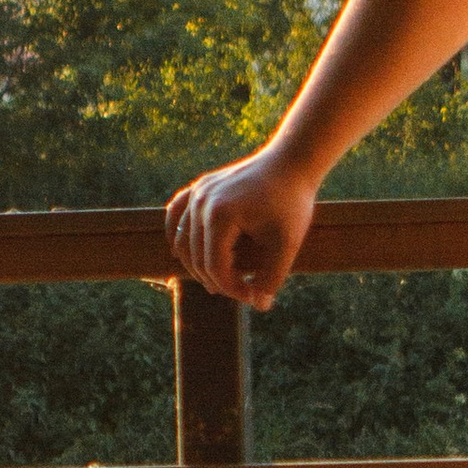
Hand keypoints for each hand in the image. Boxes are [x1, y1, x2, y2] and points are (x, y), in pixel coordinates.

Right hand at [164, 145, 316, 311]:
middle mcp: (201, 202)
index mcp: (220, 216)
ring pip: (183, 240)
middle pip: (196, 257)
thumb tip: (259, 306)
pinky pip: (176, 213)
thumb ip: (273, 277)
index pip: (214, 267)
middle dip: (217, 280)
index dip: (231, 289)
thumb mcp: (287, 243)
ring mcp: (197, 192)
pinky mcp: (199, 186)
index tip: (253, 296)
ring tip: (217, 281)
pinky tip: (180, 251)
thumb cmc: (291, 202)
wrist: (291, 162)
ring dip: (197, 264)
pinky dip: (176, 234)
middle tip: (240, 292)